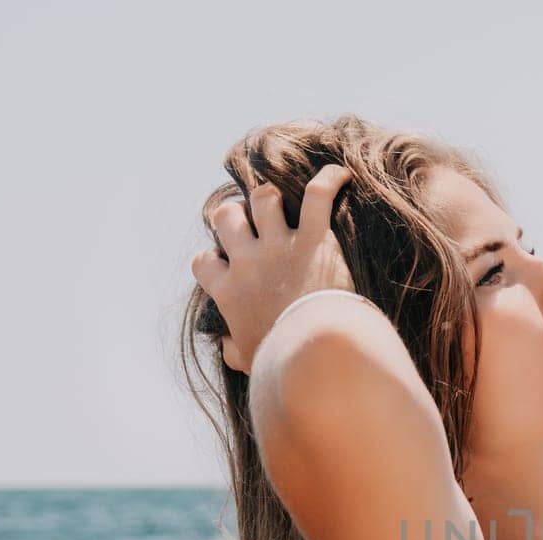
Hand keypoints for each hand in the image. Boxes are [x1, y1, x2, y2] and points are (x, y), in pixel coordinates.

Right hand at [190, 163, 355, 373]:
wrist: (316, 353)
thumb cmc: (285, 362)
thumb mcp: (249, 360)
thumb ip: (233, 349)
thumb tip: (226, 344)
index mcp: (228, 292)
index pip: (203, 262)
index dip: (213, 259)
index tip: (225, 265)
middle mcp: (247, 262)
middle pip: (227, 218)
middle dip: (236, 215)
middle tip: (250, 222)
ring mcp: (279, 247)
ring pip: (263, 199)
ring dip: (271, 197)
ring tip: (283, 202)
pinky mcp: (314, 240)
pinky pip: (317, 196)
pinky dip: (328, 181)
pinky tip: (339, 174)